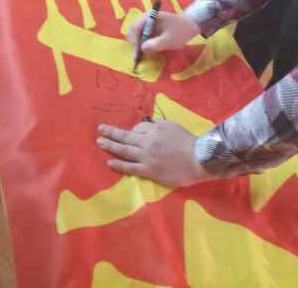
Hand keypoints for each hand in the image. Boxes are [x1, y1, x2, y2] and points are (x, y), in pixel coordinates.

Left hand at [96, 119, 211, 187]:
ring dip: (111, 146)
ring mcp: (146, 157)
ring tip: (100, 142)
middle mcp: (147, 142)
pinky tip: (110, 162)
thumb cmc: (186, 141)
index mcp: (153, 130)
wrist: (198, 159)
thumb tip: (145, 127)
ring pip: (125, 151)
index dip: (132, 131)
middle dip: (111, 133)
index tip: (129, 133)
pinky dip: (119, 165)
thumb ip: (156, 126)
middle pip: (125, 137)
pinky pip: (131, 167)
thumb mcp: (171, 126)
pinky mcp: (149, 171)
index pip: (136, 129)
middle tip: (99, 130)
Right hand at [125, 11, 200, 56]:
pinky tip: (146, 51)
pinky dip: (141, 44)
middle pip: (132, 30)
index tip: (137, 54)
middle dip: (134, 43)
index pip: (134, 27)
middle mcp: (146, 18)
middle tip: (139, 56)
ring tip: (142, 55)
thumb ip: (156, 44)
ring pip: (135, 34)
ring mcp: (147, 23)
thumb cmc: (181, 31)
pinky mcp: (150, 28)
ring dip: (137, 44)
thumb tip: (142, 49)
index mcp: (150, 17)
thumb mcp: (170, 40)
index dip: (134, 41)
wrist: (190, 26)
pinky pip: (141, 36)